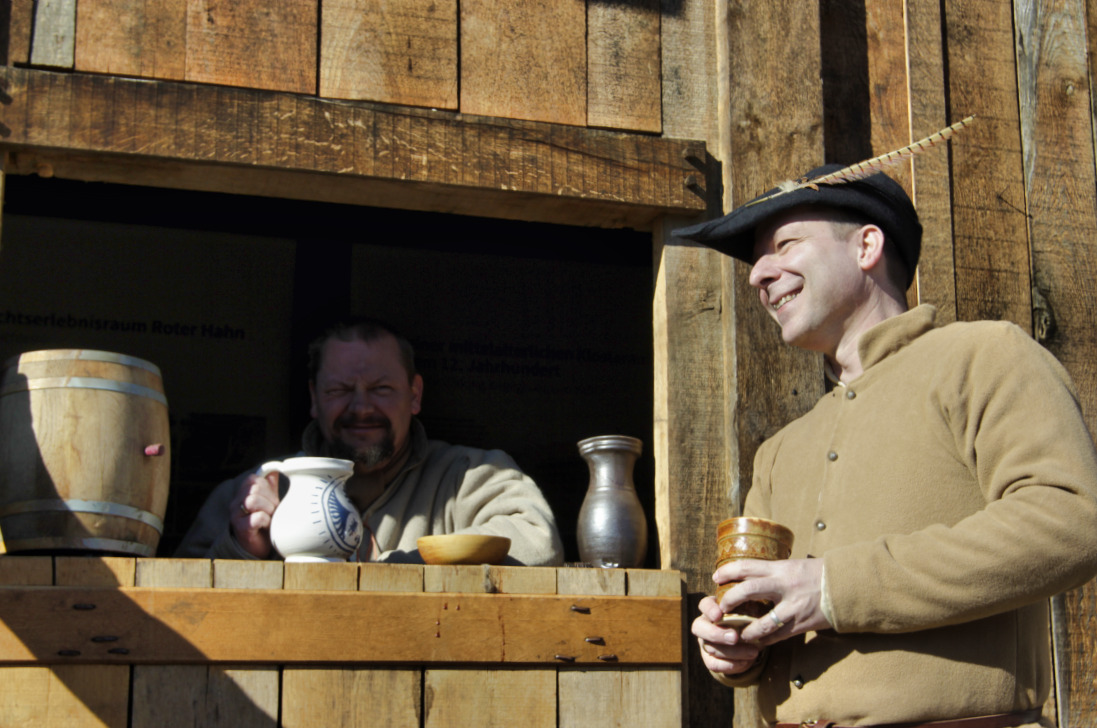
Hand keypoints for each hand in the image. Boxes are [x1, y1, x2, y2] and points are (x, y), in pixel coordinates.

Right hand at [229, 471, 280, 557]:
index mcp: (242, 493)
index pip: (254, 479)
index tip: (271, 500)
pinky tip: (266, 526)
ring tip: (270, 518)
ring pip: (252, 501)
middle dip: (270, 499)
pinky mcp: (241, 529)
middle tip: (273, 511)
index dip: (267, 488)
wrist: (260, 547)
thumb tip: (274, 470)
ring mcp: (236, 516)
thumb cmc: (265, 522)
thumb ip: (270, 486)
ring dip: (268, 510)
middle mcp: (235, 502)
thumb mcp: (269, 501)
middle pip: (254, 489)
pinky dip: (266, 521)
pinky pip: (257, 517)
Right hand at [691, 595, 763, 675]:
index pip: (704, 604)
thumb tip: (757, 607)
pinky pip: (713, 664)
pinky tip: (746, 662)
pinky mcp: (708, 657)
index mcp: (712, 608)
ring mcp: (704, 641)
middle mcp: (704, 624)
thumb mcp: (749, 610)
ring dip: (732, 652)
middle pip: (698, 627)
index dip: (709, 610)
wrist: (748, 639)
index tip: (719, 615)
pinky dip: (730, 665)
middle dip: (717, 633)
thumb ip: (749, 608)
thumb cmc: (748, 618)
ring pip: (710, 647)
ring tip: (753, 652)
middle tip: (735, 637)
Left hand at [702, 557, 829, 646]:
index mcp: (782, 568)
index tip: (716, 577)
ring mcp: (793, 606)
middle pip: (748, 591)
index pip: (748, 567)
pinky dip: (767, 640)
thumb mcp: (795, 566)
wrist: (847, 586)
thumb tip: (754, 574)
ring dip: (748, 631)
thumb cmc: (820, 573)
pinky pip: (779, 635)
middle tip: (721, 607)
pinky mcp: (802, 623)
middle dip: (731, 599)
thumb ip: (776, 571)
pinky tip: (760, 642)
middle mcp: (785, 586)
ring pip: (763, 622)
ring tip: (739, 634)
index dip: (728, 571)